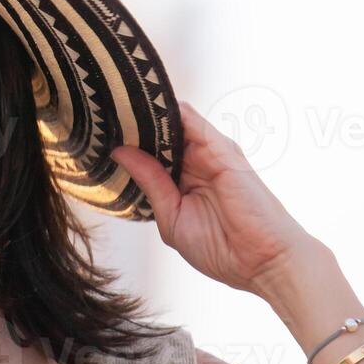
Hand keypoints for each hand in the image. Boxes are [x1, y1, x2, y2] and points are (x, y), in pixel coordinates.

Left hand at [110, 102, 319, 296]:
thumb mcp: (173, 217)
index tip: (97, 128)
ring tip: (111, 100)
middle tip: (98, 107)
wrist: (266, 263)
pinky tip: (139, 106)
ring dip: (145, 112)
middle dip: (131, 121)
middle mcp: (196, 162)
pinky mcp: (221, 148)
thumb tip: (120, 152)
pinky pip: (190, 121)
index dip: (127, 140)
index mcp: (183, 180)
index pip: (150, 151)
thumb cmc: (223, 250)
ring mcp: (209, 152)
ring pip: (171, 121)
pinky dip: (166, 112)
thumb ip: (150, 182)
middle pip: (158, 132)